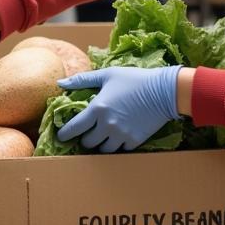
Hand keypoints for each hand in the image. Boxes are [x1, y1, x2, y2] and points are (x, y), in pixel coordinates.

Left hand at [55, 66, 181, 152]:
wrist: (164, 91)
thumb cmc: (134, 79)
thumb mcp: (107, 74)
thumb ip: (82, 80)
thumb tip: (60, 83)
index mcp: (98, 108)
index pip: (74, 128)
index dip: (65, 134)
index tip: (61, 137)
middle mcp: (107, 125)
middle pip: (88, 142)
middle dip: (85, 139)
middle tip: (86, 134)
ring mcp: (121, 135)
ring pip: (103, 149)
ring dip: (100, 144)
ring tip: (102, 137)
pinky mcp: (134, 141)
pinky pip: (120, 150)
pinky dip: (117, 145)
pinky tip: (118, 137)